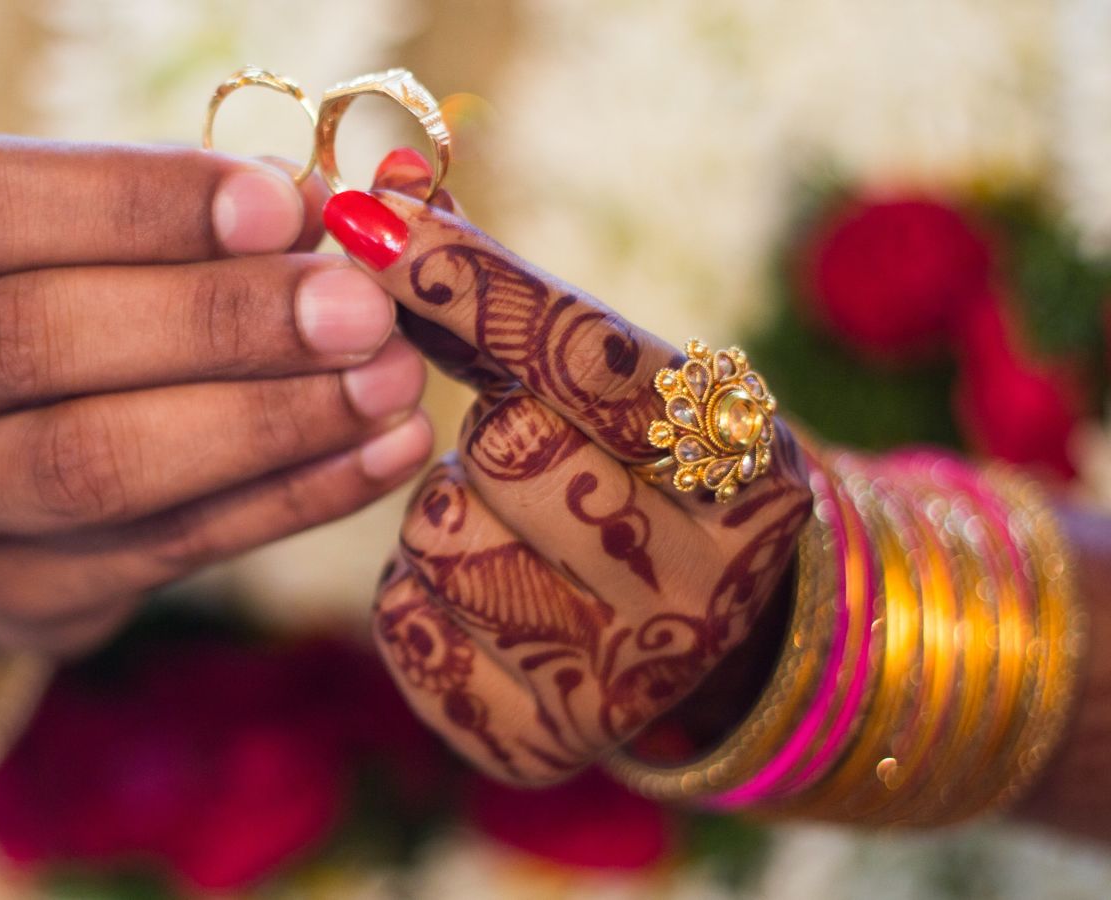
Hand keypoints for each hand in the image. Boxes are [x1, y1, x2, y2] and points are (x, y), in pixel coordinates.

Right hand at [0, 137, 434, 691]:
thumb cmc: (30, 291)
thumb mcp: (59, 222)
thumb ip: (168, 212)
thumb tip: (328, 212)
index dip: (133, 205)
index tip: (281, 205)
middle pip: (30, 343)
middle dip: (216, 322)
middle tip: (357, 308)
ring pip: (91, 466)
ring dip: (264, 423)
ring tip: (387, 382)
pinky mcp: (1, 597)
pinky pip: (164, 551)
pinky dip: (288, 500)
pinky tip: (378, 454)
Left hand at [330, 152, 810, 784]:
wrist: (704, 640)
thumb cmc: (644, 478)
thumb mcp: (621, 383)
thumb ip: (509, 296)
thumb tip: (388, 190)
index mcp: (749, 468)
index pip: (587, 353)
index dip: (472, 284)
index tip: (373, 222)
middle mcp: (709, 583)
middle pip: (506, 448)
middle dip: (489, 435)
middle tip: (528, 454)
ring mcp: (628, 677)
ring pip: (439, 538)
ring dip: (445, 515)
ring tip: (515, 529)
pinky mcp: (541, 740)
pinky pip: (407, 625)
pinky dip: (418, 596)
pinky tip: (485, 598)